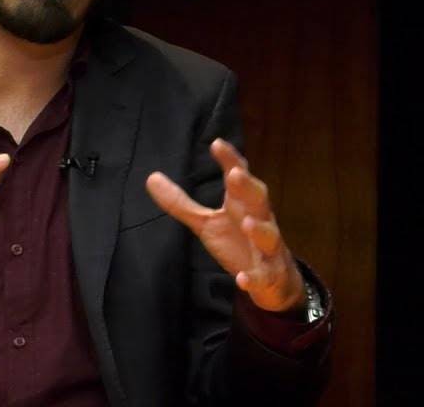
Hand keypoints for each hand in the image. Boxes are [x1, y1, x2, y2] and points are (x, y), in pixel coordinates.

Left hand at [145, 138, 303, 312]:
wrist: (272, 279)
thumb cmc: (238, 241)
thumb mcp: (206, 222)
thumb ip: (181, 202)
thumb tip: (150, 177)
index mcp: (242, 204)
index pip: (238, 176)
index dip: (230, 160)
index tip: (217, 143)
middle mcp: (259, 220)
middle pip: (258, 199)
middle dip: (248, 187)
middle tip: (235, 174)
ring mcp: (267, 248)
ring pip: (268, 235)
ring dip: (259, 229)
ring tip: (247, 222)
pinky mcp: (269, 275)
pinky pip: (264, 276)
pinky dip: (254, 278)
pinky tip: (243, 279)